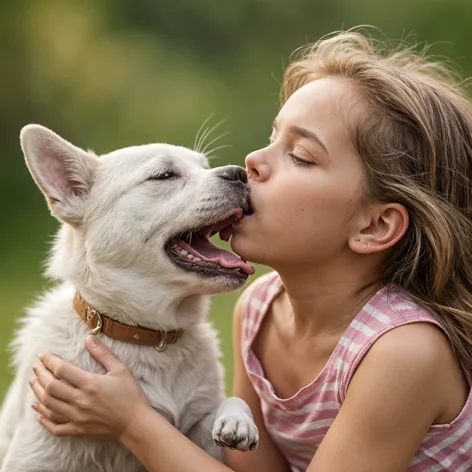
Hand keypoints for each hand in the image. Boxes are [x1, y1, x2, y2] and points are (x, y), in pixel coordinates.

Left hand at [29, 335, 149, 439]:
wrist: (135, 423)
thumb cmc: (130, 394)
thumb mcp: (120, 370)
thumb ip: (103, 353)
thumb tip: (88, 338)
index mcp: (90, 384)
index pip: (61, 370)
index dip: (49, 361)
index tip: (44, 355)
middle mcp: (80, 401)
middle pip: (50, 387)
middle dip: (40, 374)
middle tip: (36, 366)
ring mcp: (77, 417)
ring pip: (48, 405)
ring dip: (38, 392)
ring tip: (33, 381)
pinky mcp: (77, 429)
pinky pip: (55, 426)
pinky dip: (43, 419)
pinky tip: (38, 410)